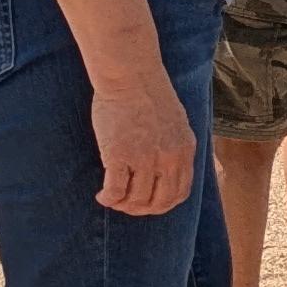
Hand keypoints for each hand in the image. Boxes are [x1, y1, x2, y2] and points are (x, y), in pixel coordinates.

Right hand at [92, 70, 197, 217]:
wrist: (131, 76)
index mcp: (184, 151)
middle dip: (142, 209)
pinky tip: (102, 196)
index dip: (162, 204)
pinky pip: (116, 191)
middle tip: (127, 205)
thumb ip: (176, 145)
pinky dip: (108, 199)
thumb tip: (169, 165)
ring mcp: (145, 158)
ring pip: (137, 200)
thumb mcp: (177, 122)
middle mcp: (169, 158)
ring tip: (113, 199)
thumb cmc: (149, 94)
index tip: (148, 203)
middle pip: (160, 202)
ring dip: (123, 205)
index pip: (180, 193)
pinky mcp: (120, 155)